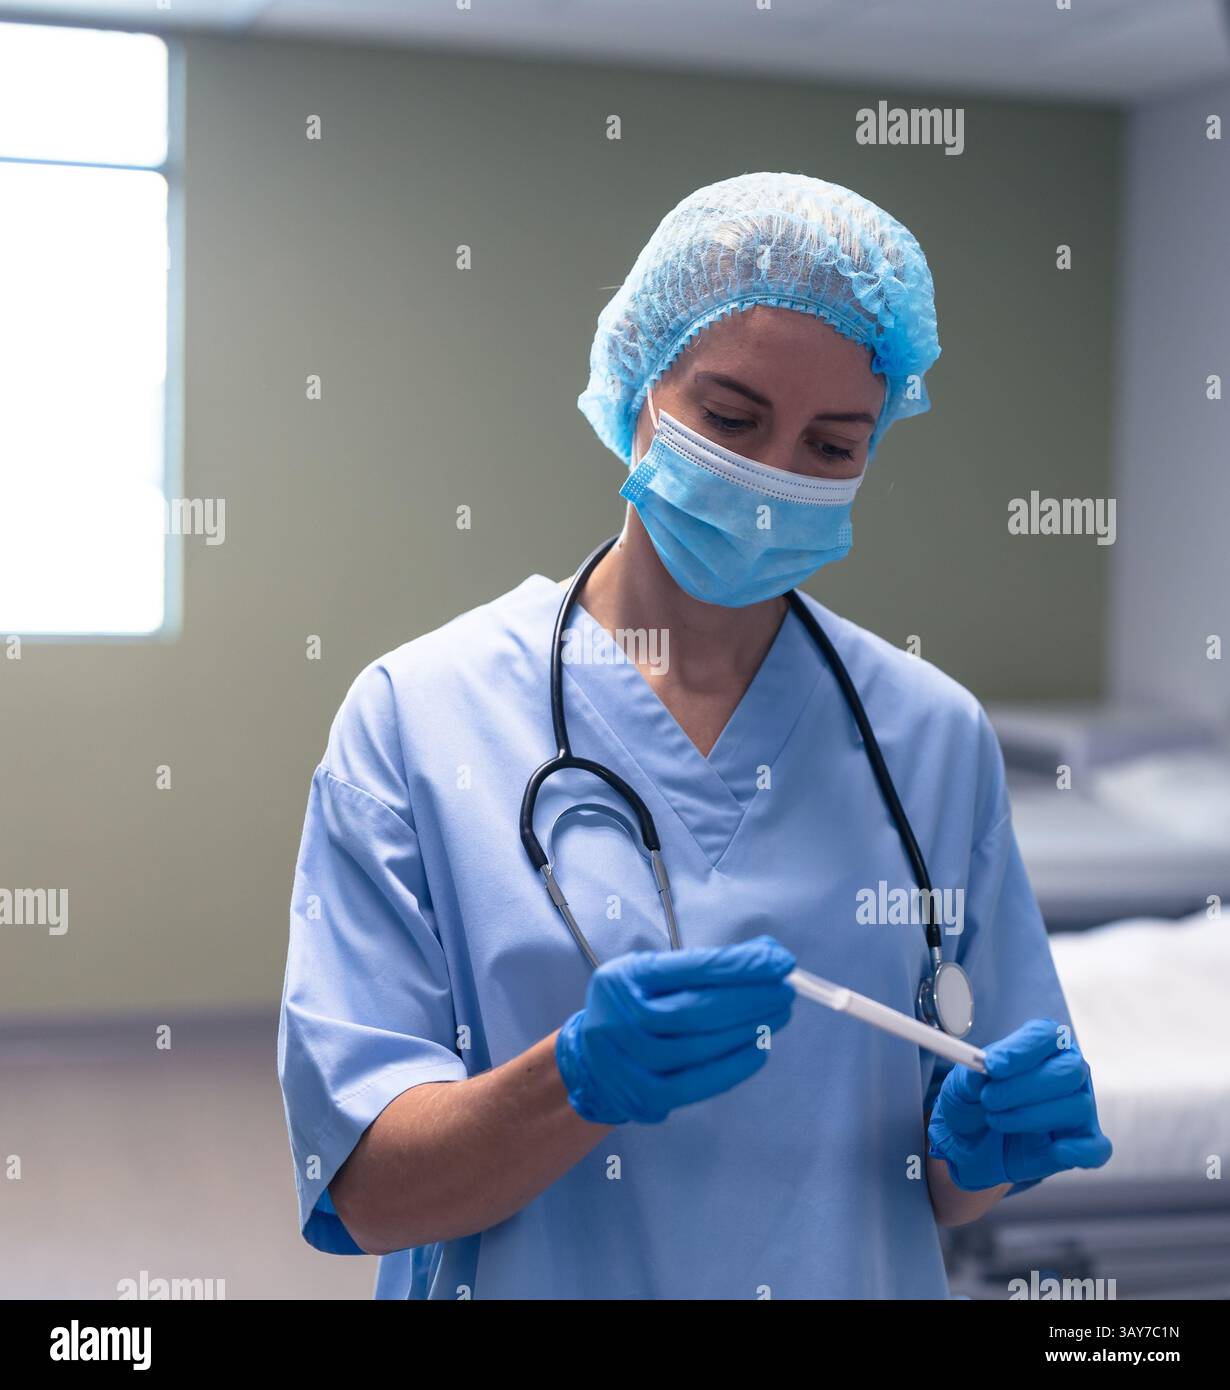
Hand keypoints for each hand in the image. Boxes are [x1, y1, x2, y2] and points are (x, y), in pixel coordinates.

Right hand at [556, 935, 795, 1124]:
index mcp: (624, 979)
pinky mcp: (642, 1096)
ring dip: (748, 1030)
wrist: (590, 1063)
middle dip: (750, 998)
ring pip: (700, 1046)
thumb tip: (769, 956)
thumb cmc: (634, 1008)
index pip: (692, 969)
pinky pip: (696, 1083)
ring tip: (778, 1016)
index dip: (740, 966)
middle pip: (698, 1009)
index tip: (780, 961)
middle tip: (786, 991)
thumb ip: (706, 966)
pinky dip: (733, 1067)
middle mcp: (620, 1019)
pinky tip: (759, 1050)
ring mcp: (628, 1062)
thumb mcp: (655, 976)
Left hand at [928, 1016, 1112, 1190]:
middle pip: (1069, 1070)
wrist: (969, 1143)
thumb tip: (983, 1068)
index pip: (1047, 1036)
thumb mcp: (959, 1086)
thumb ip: (970, 1076)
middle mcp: (1066, 1072)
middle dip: (1025, 1086)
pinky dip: (1079, 1150)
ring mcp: (1077, 1109)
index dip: (1022, 1050)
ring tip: (995, 1120)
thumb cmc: (971, 1102)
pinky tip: (1054, 1150)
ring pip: (1077, 1106)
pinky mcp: (1079, 1144)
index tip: (993, 1066)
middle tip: (989, 1099)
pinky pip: (1096, 1148)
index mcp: (1041, 1046)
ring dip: (1031, 1116)